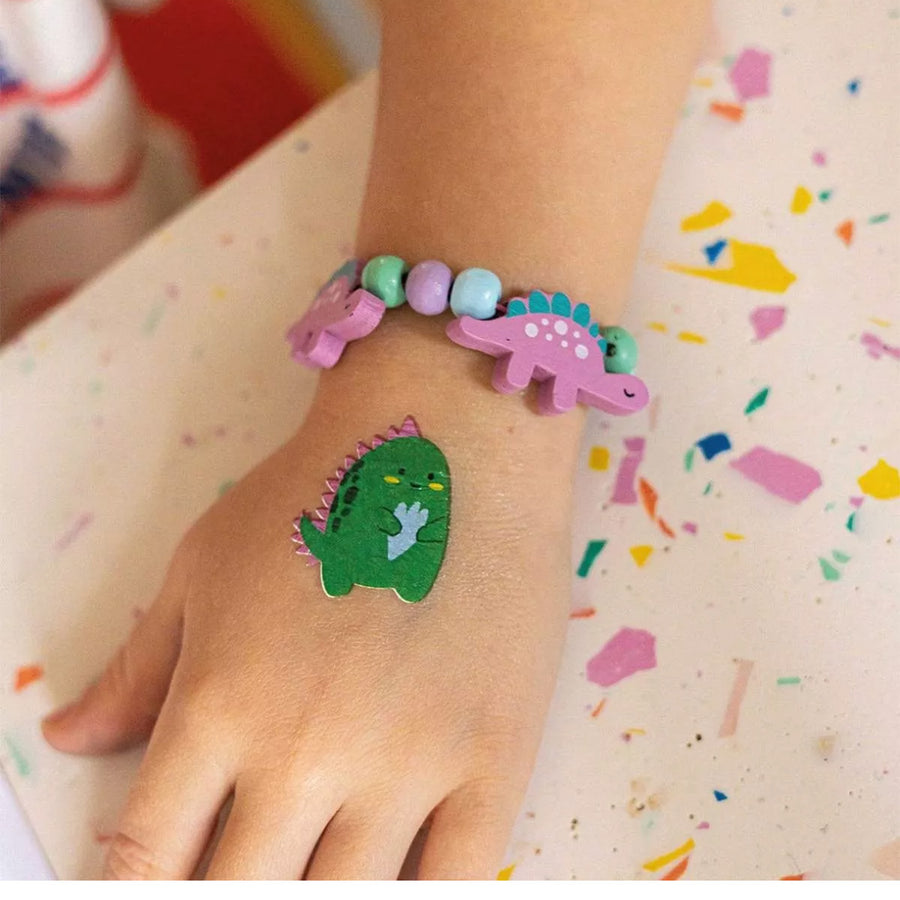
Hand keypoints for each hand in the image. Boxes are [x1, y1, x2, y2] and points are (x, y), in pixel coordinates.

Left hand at [41, 363, 580, 878]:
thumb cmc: (319, 494)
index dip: (138, 895)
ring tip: (312, 862)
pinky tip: (394, 873)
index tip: (154, 887)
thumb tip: (68, 740)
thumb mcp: (204, 565)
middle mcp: (307, 754)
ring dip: (315, 899)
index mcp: (220, 706)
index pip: (146, 861)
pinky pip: (456, 883)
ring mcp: (410, 764)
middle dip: (224, 899)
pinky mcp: (496, 758)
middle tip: (240, 866)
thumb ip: (138, 668)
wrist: (450, 445)